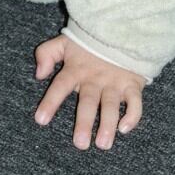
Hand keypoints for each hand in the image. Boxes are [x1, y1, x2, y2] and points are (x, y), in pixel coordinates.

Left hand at [33, 34, 145, 149]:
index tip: (41, 120)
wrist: (119, 31)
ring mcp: (114, 82)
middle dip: (84, 123)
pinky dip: (132, 115)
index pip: (60, 86)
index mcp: (76, 69)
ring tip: (103, 144)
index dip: (50, 102)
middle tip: (80, 144)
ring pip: (111, 105)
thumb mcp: (64, 43)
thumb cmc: (88, 44)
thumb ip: (46, 54)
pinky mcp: (132, 84)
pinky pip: (135, 102)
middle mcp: (95, 78)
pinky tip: (124, 128)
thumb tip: (38, 74)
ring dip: (108, 125)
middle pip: (88, 101)